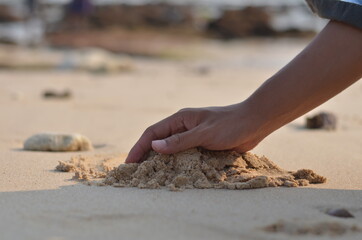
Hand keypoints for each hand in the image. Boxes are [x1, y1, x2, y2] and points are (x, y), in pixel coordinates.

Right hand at [125, 103, 263, 162]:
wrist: (254, 123)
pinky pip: (185, 156)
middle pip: (159, 141)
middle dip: (146, 155)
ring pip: (171, 150)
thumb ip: (179, 141)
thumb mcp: (203, 133)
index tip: (129, 163)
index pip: (153, 132)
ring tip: (150, 176)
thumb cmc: (230, 124)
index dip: (139, 147)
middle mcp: (184, 127)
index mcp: (180, 119)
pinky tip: (174, 175)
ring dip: (161, 161)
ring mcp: (193, 137)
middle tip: (135, 173)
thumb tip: (154, 146)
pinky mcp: (202, 146)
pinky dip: (177, 164)